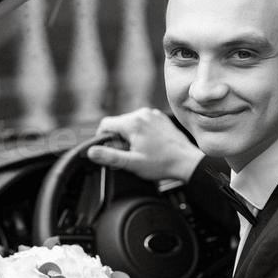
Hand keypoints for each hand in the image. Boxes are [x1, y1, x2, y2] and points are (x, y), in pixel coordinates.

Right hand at [87, 107, 202, 183]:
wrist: (186, 161)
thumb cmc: (162, 163)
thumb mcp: (132, 163)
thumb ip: (109, 156)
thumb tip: (91, 152)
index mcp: (133, 122)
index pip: (105, 124)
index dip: (102, 138)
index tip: (109, 150)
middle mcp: (142, 113)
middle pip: (118, 124)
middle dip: (118, 139)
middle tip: (129, 154)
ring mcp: (152, 114)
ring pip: (130, 123)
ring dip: (130, 136)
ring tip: (142, 151)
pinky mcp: (160, 118)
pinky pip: (143, 122)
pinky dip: (141, 132)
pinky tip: (150, 146)